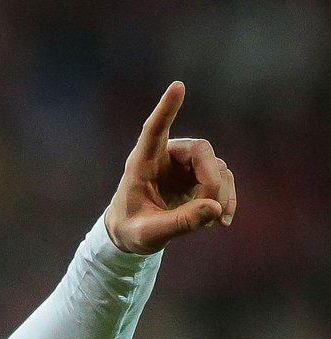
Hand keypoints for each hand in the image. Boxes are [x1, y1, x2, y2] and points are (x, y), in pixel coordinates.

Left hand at [105, 81, 235, 254]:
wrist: (132, 234)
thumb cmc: (131, 230)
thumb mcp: (148, 235)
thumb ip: (179, 224)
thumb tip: (214, 209)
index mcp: (141, 164)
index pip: (154, 130)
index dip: (166, 109)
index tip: (177, 86)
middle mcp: (164, 156)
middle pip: (201, 151)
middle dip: (211, 181)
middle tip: (212, 210)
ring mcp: (183, 164)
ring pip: (216, 166)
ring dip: (221, 194)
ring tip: (215, 222)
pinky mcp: (197, 175)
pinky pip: (222, 178)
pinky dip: (225, 199)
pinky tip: (221, 220)